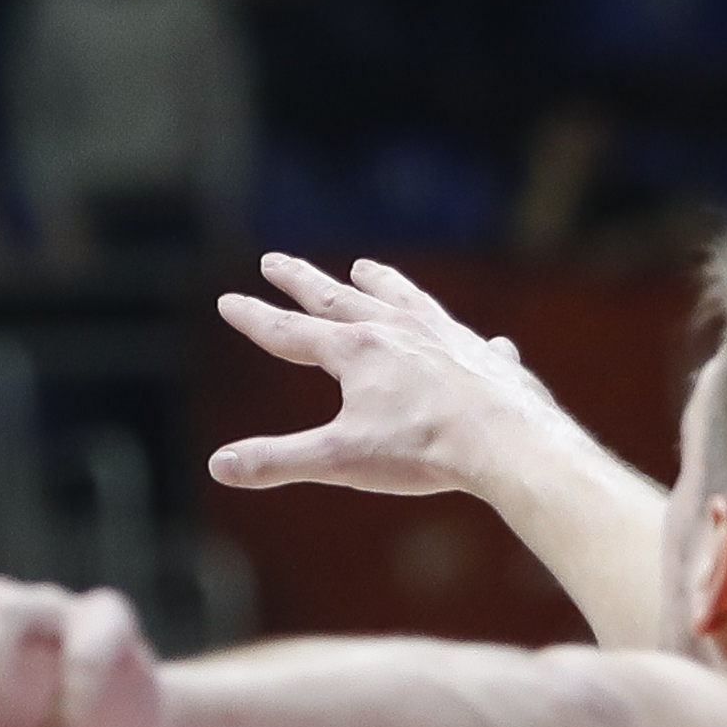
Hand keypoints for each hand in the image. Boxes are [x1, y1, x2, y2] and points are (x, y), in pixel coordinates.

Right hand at [211, 253, 568, 498]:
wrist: (508, 442)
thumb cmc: (423, 450)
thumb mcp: (340, 460)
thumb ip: (278, 460)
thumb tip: (218, 466)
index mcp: (355, 351)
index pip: (290, 332)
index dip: (255, 318)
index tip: (228, 300)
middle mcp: (395, 330)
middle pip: (337, 298)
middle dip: (301, 281)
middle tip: (274, 260)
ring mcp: (442, 336)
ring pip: (402, 299)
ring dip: (379, 282)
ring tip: (365, 265)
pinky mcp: (483, 355)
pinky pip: (470, 339)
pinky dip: (465, 336)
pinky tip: (479, 336)